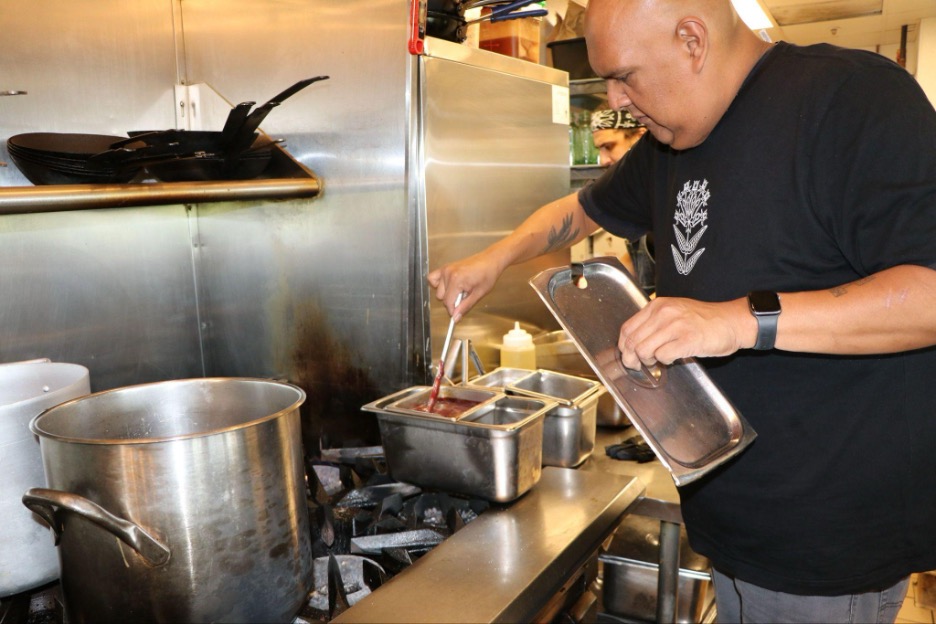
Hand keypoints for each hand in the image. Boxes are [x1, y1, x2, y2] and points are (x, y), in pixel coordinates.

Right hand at [427, 251, 505, 319]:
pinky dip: (437, 284)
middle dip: (452, 301)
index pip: (448, 302)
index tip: (458, 313)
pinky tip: (448, 286)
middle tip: (464, 297)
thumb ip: (465, 307)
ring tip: (459, 290)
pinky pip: (432, 278)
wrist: (490, 260)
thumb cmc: (488, 274)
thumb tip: (456, 317)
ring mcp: (445, 269)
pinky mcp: (445, 267)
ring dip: (446, 293)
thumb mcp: (479, 294)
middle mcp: (449, 273)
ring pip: (438, 290)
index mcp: (457, 280)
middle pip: (442, 297)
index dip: (453, 310)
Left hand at [617, 296, 753, 368]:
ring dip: (648, 361)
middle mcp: (664, 313)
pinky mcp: (687, 340)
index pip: (627, 328)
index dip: (623, 346)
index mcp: (657, 306)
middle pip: (632, 341)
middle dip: (632, 358)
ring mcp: (675, 326)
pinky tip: (673, 358)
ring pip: (643, 350)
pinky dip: (664, 361)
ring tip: (658, 360)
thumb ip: (654, 323)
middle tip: (639, 365)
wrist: (732, 321)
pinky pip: (662, 356)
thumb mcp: (674, 312)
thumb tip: (633, 343)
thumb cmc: (703, 320)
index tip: (627, 355)